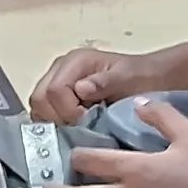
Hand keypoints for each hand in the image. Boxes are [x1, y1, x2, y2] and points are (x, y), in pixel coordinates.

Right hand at [28, 46, 157, 123]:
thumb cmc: (139, 77)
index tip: (87, 119)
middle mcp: (60, 69)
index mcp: (75, 61)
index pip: (53, 90)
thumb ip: (105, 82)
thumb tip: (80, 89)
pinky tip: (74, 126)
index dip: (67, 110)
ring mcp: (57, 82)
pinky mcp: (59, 96)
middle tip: (80, 125)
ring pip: (39, 107)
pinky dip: (56, 123)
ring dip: (55, 121)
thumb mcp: (128, 78)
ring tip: (78, 125)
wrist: (148, 78)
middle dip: (57, 117)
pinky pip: (45, 113)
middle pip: (39, 99)